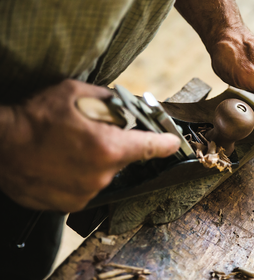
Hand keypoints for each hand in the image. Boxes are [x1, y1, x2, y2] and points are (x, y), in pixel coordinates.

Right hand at [0, 80, 179, 211]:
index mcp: (109, 147)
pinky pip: (86, 188)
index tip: (172, 143)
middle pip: (123, 159)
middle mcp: (102, 175)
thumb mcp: (76, 94)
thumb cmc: (36, 116)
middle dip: (114, 146)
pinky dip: (81, 176)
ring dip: (95, 162)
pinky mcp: (70, 204)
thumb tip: (125, 106)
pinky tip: (63, 163)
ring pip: (104, 174)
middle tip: (91, 135)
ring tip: (70, 148)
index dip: (165, 143)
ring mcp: (86, 192)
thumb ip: (108, 101)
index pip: (151, 147)